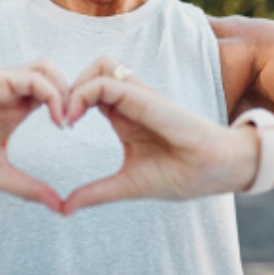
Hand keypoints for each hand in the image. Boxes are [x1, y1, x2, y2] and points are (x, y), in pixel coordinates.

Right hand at [0, 59, 68, 212]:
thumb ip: (29, 187)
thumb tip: (60, 207)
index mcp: (12, 111)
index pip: (52, 95)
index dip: (70, 108)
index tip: (74, 135)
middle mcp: (9, 93)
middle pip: (55, 76)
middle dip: (74, 94)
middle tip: (75, 123)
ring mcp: (1, 84)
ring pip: (47, 68)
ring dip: (64, 89)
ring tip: (66, 119)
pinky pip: (32, 76)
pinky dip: (51, 93)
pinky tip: (55, 117)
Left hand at [62, 56, 258, 214]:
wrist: (216, 171)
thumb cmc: (180, 175)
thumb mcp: (126, 185)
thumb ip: (96, 193)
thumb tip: (64, 209)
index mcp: (123, 116)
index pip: (90, 91)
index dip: (69, 102)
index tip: (58, 126)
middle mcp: (130, 101)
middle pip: (91, 71)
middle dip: (67, 88)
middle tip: (57, 118)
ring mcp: (138, 96)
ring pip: (99, 65)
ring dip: (76, 84)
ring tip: (66, 115)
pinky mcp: (145, 98)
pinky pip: (108, 81)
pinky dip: (84, 92)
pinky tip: (74, 117)